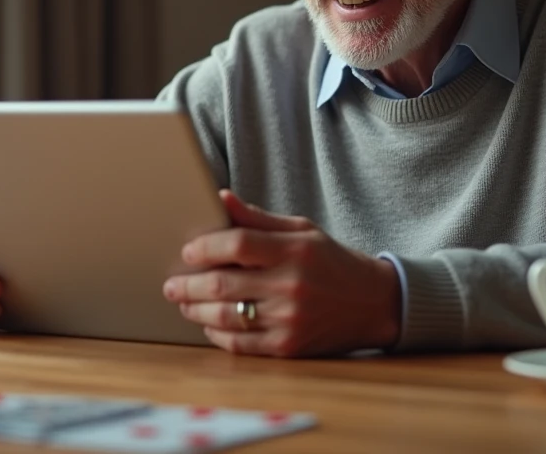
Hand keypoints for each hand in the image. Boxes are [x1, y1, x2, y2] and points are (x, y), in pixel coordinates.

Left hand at [162, 190, 400, 356]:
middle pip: (224, 283)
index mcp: (294, 250)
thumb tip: (221, 198)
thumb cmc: (332, 261)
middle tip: (171, 284)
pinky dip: (217, 334)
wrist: (374, 303)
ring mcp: (289, 320)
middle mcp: (291, 285)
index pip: (238, 244)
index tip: (187, 251)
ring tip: (183, 303)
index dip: (205, 247)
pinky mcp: (289, 347)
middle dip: (188, 284)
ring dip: (196, 310)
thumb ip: (258, 219)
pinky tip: (208, 325)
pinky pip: (240, 343)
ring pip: (226, 316)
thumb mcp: (302, 231)